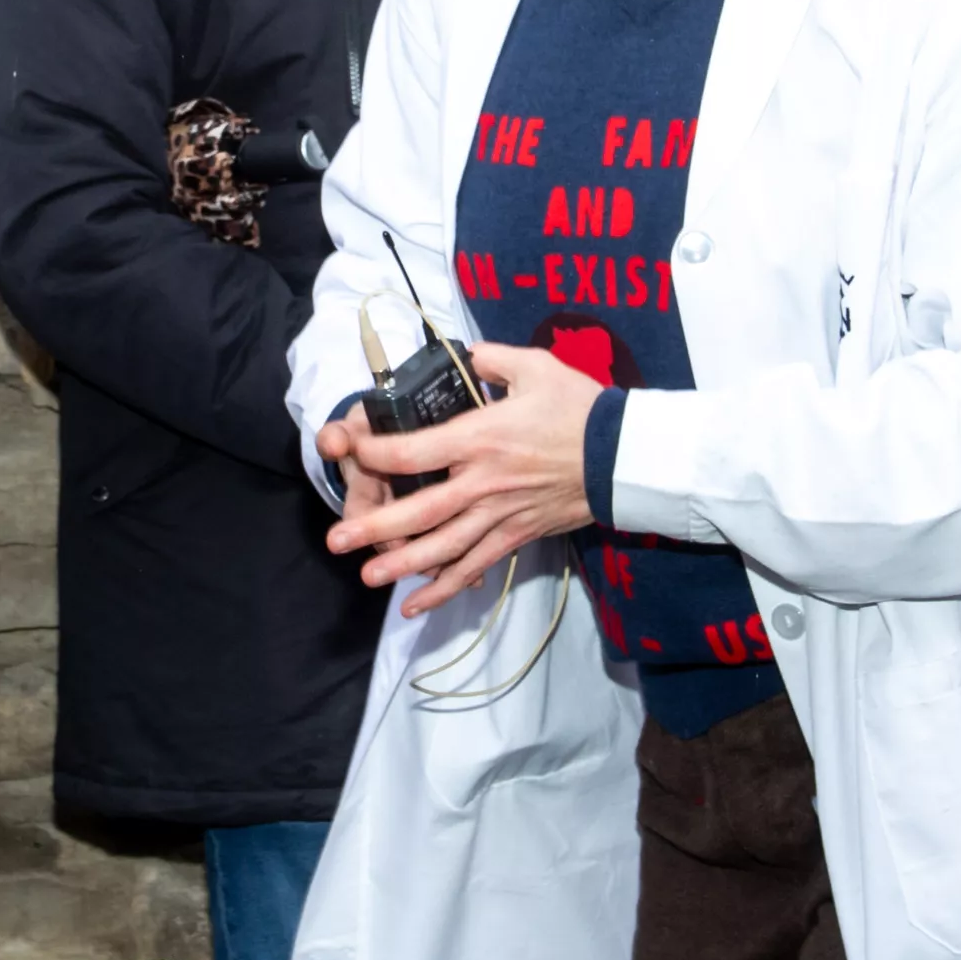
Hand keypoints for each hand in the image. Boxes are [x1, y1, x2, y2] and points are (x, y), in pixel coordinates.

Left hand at [320, 339, 602, 615]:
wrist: (623, 456)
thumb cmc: (580, 409)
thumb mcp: (535, 367)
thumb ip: (492, 359)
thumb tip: (465, 355)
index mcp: (480, 438)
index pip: (413, 451)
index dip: (373, 454)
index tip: (348, 451)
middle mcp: (483, 482)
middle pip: (420, 512)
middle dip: (375, 528)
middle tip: (337, 541)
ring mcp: (499, 515)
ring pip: (444, 548)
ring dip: (403, 565)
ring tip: (368, 578)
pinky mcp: (516, 536)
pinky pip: (476, 566)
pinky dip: (446, 588)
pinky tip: (416, 604)